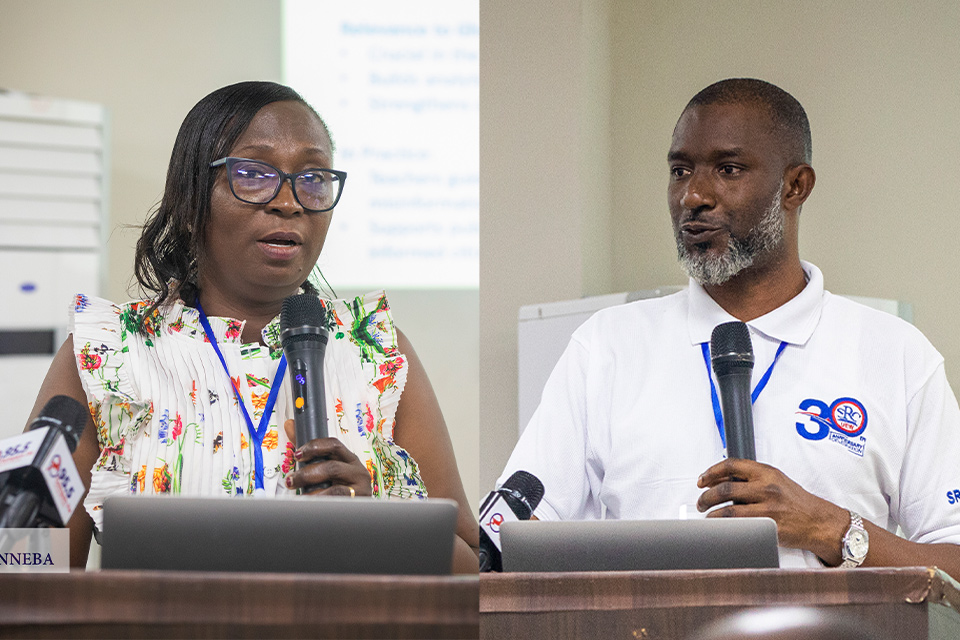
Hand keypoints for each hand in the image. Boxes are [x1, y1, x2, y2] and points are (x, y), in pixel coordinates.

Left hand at [283, 418, 372, 497]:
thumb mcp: (327, 467)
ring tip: (299, 496)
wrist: (356, 512)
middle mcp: (357, 472)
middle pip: (332, 467)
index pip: (334, 445)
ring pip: (335, 488)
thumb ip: (308, 449)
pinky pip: (337, 503)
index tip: (298, 454)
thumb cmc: (341, 487)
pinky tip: (311, 504)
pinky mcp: (358, 503)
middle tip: (291, 480)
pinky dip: (321, 503)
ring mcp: (360, 488)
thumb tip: (290, 425)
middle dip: (307, 474)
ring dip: (312, 492)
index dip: (314, 447)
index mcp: (349, 460)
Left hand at [696, 458, 847, 560]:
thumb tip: (721, 480)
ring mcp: (768, 508)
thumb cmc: (797, 501)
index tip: (702, 480)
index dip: (711, 472)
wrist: (819, 521)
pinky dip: (725, 527)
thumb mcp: (776, 480)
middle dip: (706, 496)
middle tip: (700, 502)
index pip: (731, 465)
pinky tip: (721, 528)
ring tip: (708, 516)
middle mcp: (766, 488)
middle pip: (725, 489)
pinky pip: (740, 527)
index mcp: (766, 472)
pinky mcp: (769, 527)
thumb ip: (752, 478)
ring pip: (729, 510)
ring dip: (712, 514)